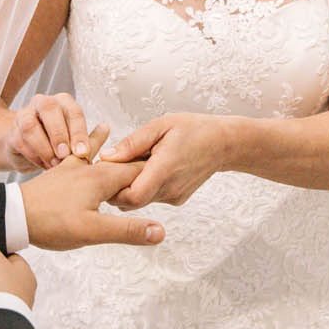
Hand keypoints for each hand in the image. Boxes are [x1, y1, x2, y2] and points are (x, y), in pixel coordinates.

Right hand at [6, 92, 91, 171]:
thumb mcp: (74, 142)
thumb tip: (105, 128)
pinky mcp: (12, 131)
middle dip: (59, 134)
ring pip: (31, 125)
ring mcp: (25, 114)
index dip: (79, 132)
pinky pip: (20, 140)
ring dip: (44, 148)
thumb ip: (88, 138)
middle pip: (49, 108)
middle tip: (65, 156)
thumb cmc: (56, 146)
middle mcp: (43, 103)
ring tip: (54, 165)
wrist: (27, 152)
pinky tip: (42, 165)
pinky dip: (33, 155)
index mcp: (63, 103)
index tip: (83, 153)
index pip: (73, 111)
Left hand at [20, 125, 165, 248]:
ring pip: (93, 155)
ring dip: (101, 146)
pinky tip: (74, 148)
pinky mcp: (57, 174)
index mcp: (101, 179)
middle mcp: (89, 169)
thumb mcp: (92, 232)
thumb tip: (160, 231)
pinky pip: (73, 157)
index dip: (154, 173)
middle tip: (151, 151)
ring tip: (106, 126)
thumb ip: (127, 230)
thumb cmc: (51, 223)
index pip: (137, 173)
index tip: (171, 168)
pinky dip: (77, 149)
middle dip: (135, 160)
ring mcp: (71, 170)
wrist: (13, 215)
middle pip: (119, 164)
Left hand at [99, 113, 228, 207]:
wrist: (222, 143)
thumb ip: (132, 143)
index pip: (132, 196)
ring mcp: (174, 196)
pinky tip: (148, 169)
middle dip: (117, 188)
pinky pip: (152, 198)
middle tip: (114, 166)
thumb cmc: (193, 129)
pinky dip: (144, 187)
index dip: (114, 189)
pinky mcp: (176, 199)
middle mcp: (170, 188)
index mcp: (165, 168)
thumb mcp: (160, 125)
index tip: (108, 172)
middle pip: (131, 202)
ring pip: (140, 201)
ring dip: (130, 186)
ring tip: (133, 164)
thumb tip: (106, 157)